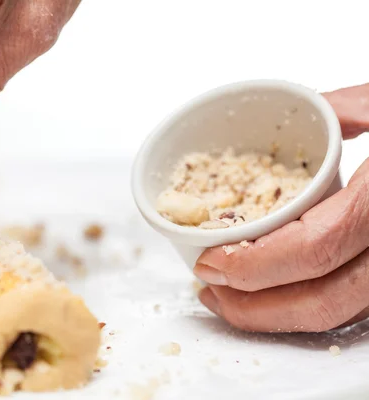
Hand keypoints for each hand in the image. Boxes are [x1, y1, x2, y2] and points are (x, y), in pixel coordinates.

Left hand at [195, 83, 368, 332]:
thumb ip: (348, 105)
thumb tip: (305, 109)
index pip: (312, 250)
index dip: (252, 265)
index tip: (210, 261)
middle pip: (322, 302)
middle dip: (252, 307)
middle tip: (211, 292)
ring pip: (341, 315)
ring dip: (276, 316)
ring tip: (232, 300)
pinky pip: (357, 304)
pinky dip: (308, 305)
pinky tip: (278, 294)